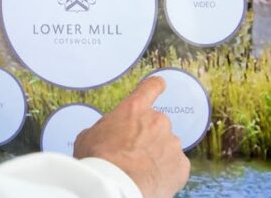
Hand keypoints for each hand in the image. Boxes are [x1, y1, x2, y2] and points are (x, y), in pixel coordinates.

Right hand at [73, 76, 189, 197]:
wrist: (115, 187)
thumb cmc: (98, 161)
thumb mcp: (89, 135)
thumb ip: (106, 127)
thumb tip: (108, 134)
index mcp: (134, 109)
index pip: (150, 88)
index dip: (155, 86)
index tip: (160, 84)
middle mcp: (157, 121)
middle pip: (156, 125)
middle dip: (148, 137)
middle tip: (132, 154)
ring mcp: (172, 143)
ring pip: (166, 147)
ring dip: (157, 155)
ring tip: (139, 171)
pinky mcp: (181, 165)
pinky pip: (175, 166)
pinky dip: (166, 173)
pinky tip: (150, 180)